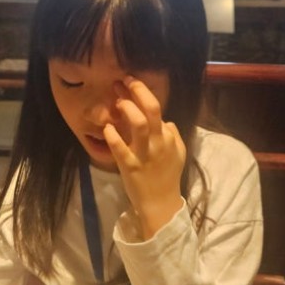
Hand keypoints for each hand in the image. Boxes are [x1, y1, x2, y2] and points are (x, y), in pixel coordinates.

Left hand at [103, 76, 185, 239]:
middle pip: (152, 110)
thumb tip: (167, 122)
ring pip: (140, 125)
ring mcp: (144, 154)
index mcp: (168, 138)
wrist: (161, 204)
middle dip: (138, 91)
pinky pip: (121, 149)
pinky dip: (113, 136)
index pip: (157, 110)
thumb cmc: (168, 177)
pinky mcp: (130, 166)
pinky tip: (106, 128)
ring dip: (128, 109)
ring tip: (117, 101)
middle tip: (125, 80)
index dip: (143, 94)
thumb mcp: (178, 154)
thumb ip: (173, 136)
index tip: (131, 84)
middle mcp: (158, 142)